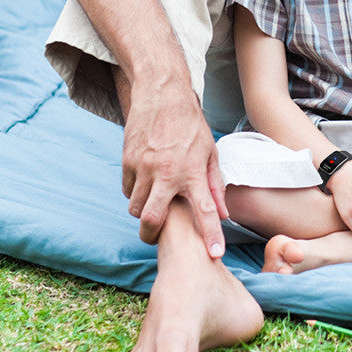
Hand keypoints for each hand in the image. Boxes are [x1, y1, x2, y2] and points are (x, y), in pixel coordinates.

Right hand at [121, 79, 228, 257]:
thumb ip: (215, 184)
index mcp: (192, 171)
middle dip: (152, 235)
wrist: (163, 96)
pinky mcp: (127, 162)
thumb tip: (224, 213)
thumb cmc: (191, 125)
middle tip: (157, 236)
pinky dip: (135, 193)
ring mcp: (143, 168)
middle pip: (152, 219)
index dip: (212, 235)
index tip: (216, 255)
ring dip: (144, 211)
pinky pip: (127, 190)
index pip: (205, 210)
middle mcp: (166, 173)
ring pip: (136, 208)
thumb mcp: (210, 152)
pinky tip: (145, 181)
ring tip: (155, 200)